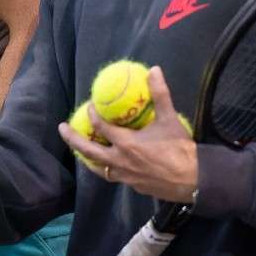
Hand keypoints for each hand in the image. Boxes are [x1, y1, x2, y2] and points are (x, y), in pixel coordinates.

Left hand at [58, 66, 197, 203]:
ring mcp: (125, 176)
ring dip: (87, 157)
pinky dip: (104, 167)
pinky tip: (107, 163)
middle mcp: (120, 161)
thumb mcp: (169, 119)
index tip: (90, 105)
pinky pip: (112, 175)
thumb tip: (154, 69)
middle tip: (61, 128)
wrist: (194, 180)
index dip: (93, 114)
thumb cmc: (180, 149)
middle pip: (88, 150)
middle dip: (72, 139)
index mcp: (126, 144)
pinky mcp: (133, 186)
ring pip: (98, 167)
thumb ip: (160, 94)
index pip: (101, 127)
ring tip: (79, 150)